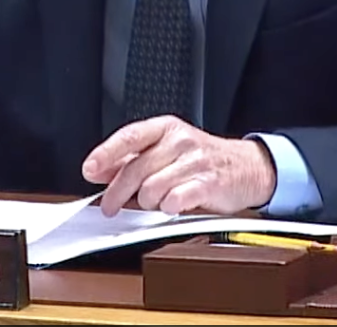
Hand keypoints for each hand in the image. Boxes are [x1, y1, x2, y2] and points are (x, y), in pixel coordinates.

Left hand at [82, 116, 276, 216]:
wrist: (246, 167)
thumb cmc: (202, 159)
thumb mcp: (165, 150)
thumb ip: (132, 158)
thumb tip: (98, 170)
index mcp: (166, 128)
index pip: (130, 136)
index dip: (106, 153)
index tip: (90, 169)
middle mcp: (180, 140)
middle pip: (136, 169)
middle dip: (118, 192)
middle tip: (109, 206)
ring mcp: (196, 161)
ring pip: (153, 188)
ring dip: (147, 202)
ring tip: (153, 202)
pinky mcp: (209, 183)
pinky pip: (176, 200)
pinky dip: (168, 208)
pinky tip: (171, 206)